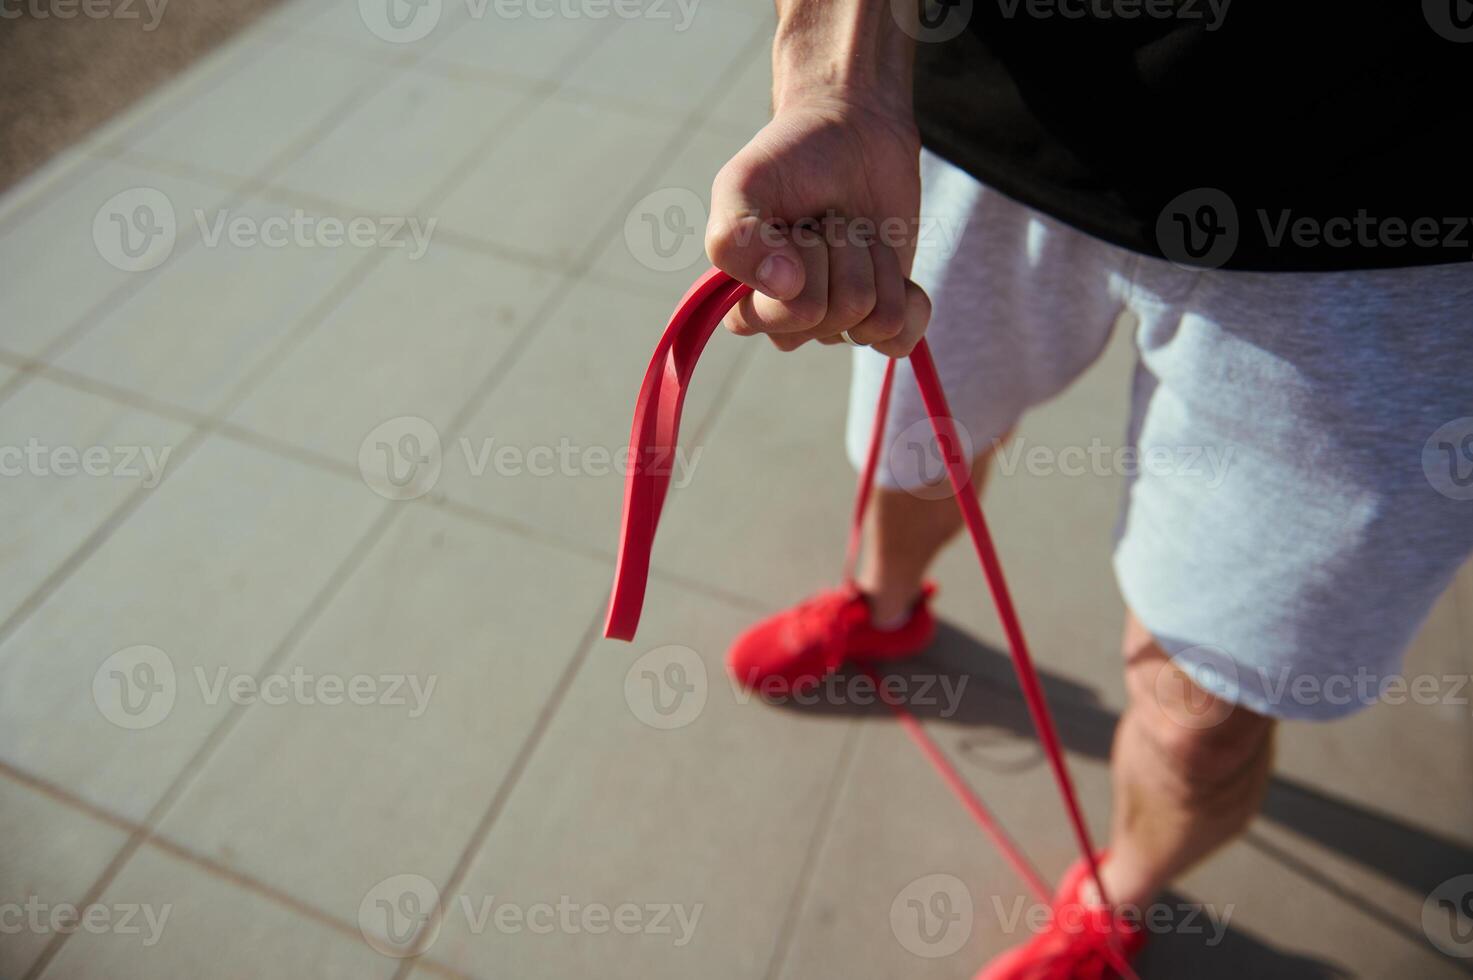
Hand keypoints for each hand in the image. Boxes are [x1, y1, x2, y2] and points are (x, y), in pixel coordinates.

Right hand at [704, 91, 929, 356]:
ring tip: (855, 231)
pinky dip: (909, 298)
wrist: (855, 132)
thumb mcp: (743, 183)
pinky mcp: (884, 314)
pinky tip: (890, 265)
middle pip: (828, 318)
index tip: (794, 225)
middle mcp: (790, 319)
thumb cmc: (792, 158)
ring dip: (873, 261)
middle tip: (828, 222)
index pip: (780, 317)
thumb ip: (735, 239)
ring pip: (871, 321)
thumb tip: (785, 287)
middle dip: (840, 255)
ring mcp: (839, 320)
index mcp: (746, 300)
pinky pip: (902, 340)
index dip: (800, 263)